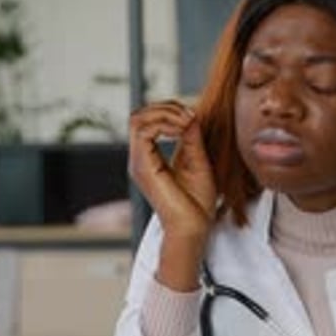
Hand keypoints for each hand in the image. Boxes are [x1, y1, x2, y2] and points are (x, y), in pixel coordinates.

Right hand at [129, 101, 217, 289]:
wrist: (194, 227)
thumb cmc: (197, 203)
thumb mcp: (197, 159)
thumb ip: (190, 136)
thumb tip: (189, 113)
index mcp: (150, 157)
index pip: (147, 120)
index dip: (168, 109)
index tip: (192, 117)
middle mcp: (140, 159)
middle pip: (139, 115)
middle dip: (166, 107)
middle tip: (189, 116)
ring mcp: (139, 163)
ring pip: (138, 119)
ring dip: (165, 113)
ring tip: (186, 122)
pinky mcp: (143, 168)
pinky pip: (143, 132)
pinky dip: (164, 124)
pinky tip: (182, 131)